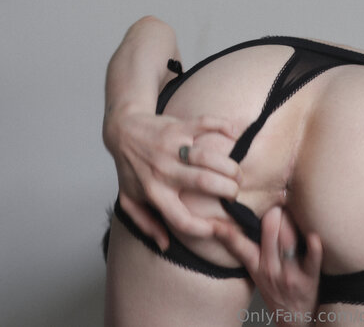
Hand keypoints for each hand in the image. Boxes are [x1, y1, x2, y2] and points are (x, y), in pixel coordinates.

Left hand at [105, 110, 241, 250]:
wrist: (121, 131)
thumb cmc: (129, 168)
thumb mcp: (130, 200)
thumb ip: (146, 224)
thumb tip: (165, 245)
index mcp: (154, 193)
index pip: (182, 219)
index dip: (204, 229)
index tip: (217, 226)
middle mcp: (164, 171)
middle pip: (206, 183)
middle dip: (229, 190)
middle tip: (235, 193)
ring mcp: (171, 147)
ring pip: (208, 157)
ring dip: (230, 166)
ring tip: (237, 173)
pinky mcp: (178, 126)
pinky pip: (205, 123)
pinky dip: (223, 126)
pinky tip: (234, 134)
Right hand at [214, 207, 321, 325]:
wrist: (295, 320)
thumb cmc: (277, 288)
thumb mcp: (257, 270)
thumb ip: (252, 246)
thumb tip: (244, 214)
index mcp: (255, 264)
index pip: (237, 245)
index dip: (224, 232)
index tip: (213, 221)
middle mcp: (269, 268)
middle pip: (269, 232)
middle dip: (274, 213)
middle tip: (278, 202)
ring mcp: (288, 274)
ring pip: (287, 240)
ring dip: (290, 221)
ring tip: (292, 210)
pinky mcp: (309, 279)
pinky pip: (312, 260)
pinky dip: (314, 248)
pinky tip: (314, 237)